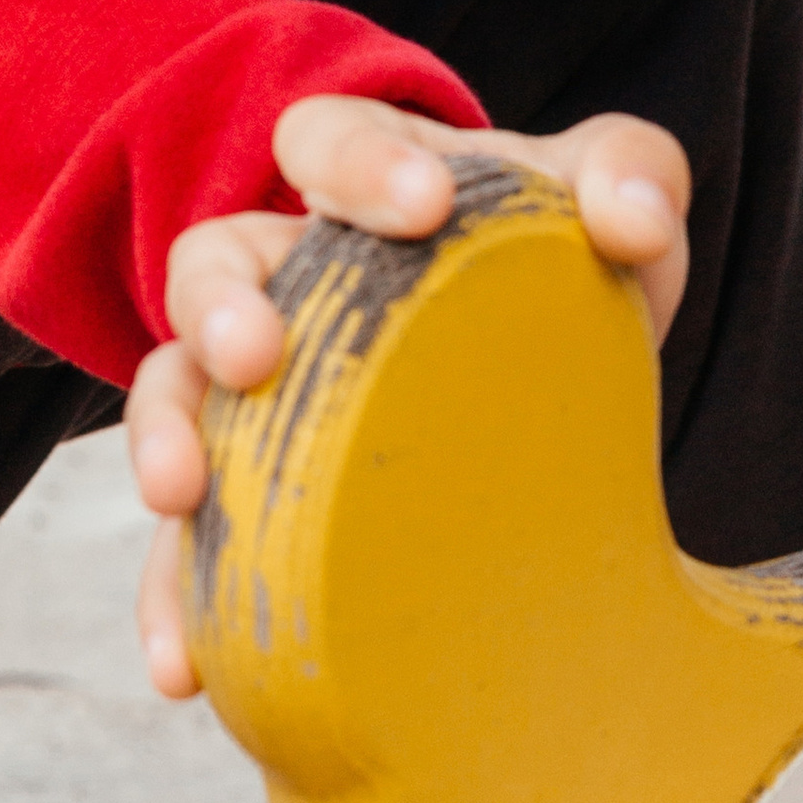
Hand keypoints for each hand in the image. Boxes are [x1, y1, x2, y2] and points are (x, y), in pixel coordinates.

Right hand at [125, 90, 688, 699]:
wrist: (550, 389)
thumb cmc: (562, 267)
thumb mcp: (611, 206)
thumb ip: (634, 174)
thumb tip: (635, 219)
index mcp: (367, 181)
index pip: (329, 138)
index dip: (361, 163)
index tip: (427, 205)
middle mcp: (289, 274)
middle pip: (212, 259)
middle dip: (221, 304)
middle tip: (259, 353)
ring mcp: (260, 389)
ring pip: (173, 387)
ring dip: (166, 435)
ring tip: (182, 493)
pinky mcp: (253, 497)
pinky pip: (186, 542)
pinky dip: (172, 598)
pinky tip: (183, 664)